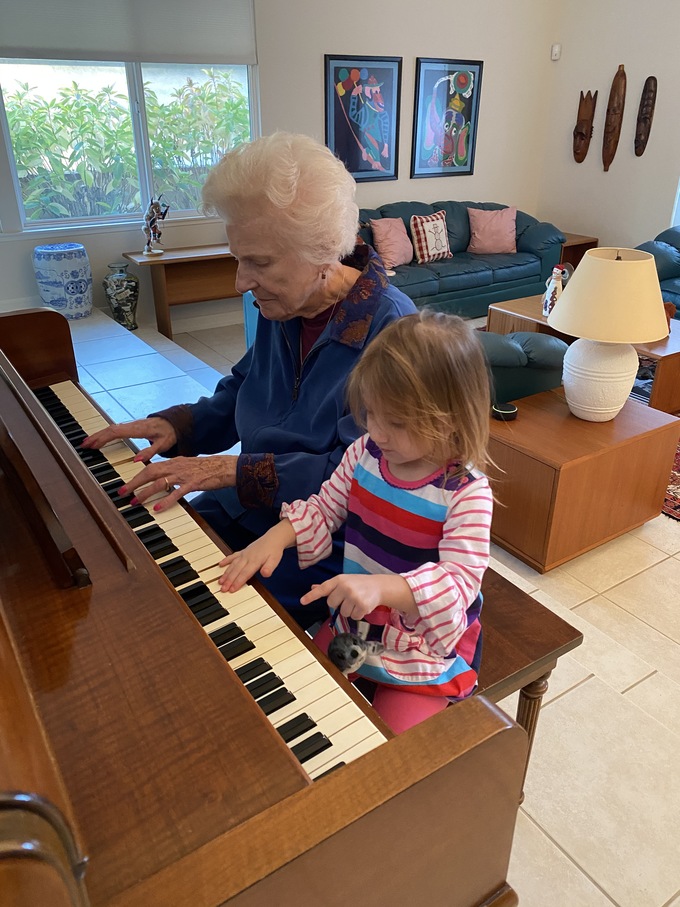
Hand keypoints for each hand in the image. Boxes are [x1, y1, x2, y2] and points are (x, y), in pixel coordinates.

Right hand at [81, 417, 176, 460]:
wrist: (174, 423)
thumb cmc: (169, 434)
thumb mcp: (163, 445)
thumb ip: (150, 452)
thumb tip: (136, 460)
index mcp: (138, 430)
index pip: (116, 432)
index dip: (102, 437)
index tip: (92, 444)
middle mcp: (132, 426)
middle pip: (110, 429)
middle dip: (96, 437)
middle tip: (84, 446)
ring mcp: (131, 425)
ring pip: (111, 428)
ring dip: (98, 435)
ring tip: (87, 443)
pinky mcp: (131, 427)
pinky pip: (115, 429)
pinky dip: (105, 434)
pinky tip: (99, 440)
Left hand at [121, 454, 237, 511]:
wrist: (226, 466)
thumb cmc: (208, 468)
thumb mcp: (187, 466)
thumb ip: (174, 470)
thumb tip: (161, 478)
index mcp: (174, 462)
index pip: (150, 467)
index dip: (136, 475)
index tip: (125, 484)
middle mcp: (176, 466)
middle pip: (150, 472)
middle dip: (134, 483)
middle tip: (122, 493)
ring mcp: (184, 475)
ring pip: (160, 482)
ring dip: (145, 492)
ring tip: (135, 502)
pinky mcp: (193, 484)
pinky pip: (177, 492)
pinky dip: (166, 500)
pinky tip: (158, 508)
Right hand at [218, 521, 295, 591]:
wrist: (274, 538)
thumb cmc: (274, 550)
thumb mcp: (275, 560)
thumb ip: (269, 568)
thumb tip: (265, 574)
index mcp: (255, 561)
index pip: (245, 574)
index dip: (238, 582)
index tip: (232, 589)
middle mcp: (247, 557)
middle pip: (236, 571)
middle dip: (229, 580)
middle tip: (223, 589)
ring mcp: (244, 554)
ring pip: (232, 565)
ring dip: (226, 573)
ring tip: (220, 581)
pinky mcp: (243, 552)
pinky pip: (232, 556)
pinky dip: (226, 560)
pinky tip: (220, 564)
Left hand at [301, 573, 417, 621]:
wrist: (378, 585)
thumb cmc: (358, 583)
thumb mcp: (343, 581)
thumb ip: (328, 587)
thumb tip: (313, 587)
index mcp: (339, 580)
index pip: (323, 589)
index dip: (311, 596)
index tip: (302, 601)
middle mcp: (345, 587)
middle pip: (332, 604)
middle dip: (339, 604)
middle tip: (348, 598)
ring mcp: (354, 597)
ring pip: (343, 613)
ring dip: (349, 610)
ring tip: (357, 601)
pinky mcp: (362, 606)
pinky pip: (353, 617)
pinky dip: (357, 614)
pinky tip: (362, 606)